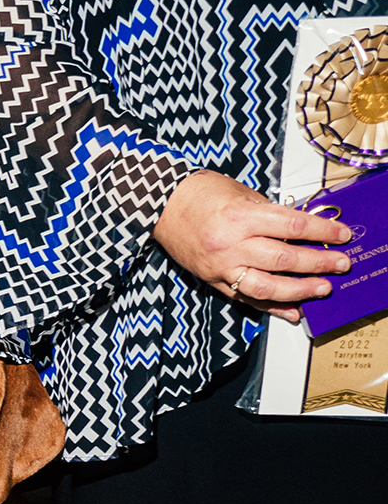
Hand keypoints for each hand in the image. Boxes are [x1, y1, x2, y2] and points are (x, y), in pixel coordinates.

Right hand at [153, 170, 348, 323]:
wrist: (161, 206)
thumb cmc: (200, 195)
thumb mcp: (241, 194)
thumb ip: (271, 214)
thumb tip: (303, 231)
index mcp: (240, 217)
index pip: (292, 227)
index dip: (322, 232)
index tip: (341, 236)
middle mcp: (230, 245)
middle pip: (284, 259)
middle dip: (319, 263)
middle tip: (340, 264)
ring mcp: (220, 266)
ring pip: (267, 286)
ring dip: (299, 290)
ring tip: (321, 288)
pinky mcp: (212, 280)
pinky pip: (246, 298)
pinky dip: (271, 307)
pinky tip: (292, 310)